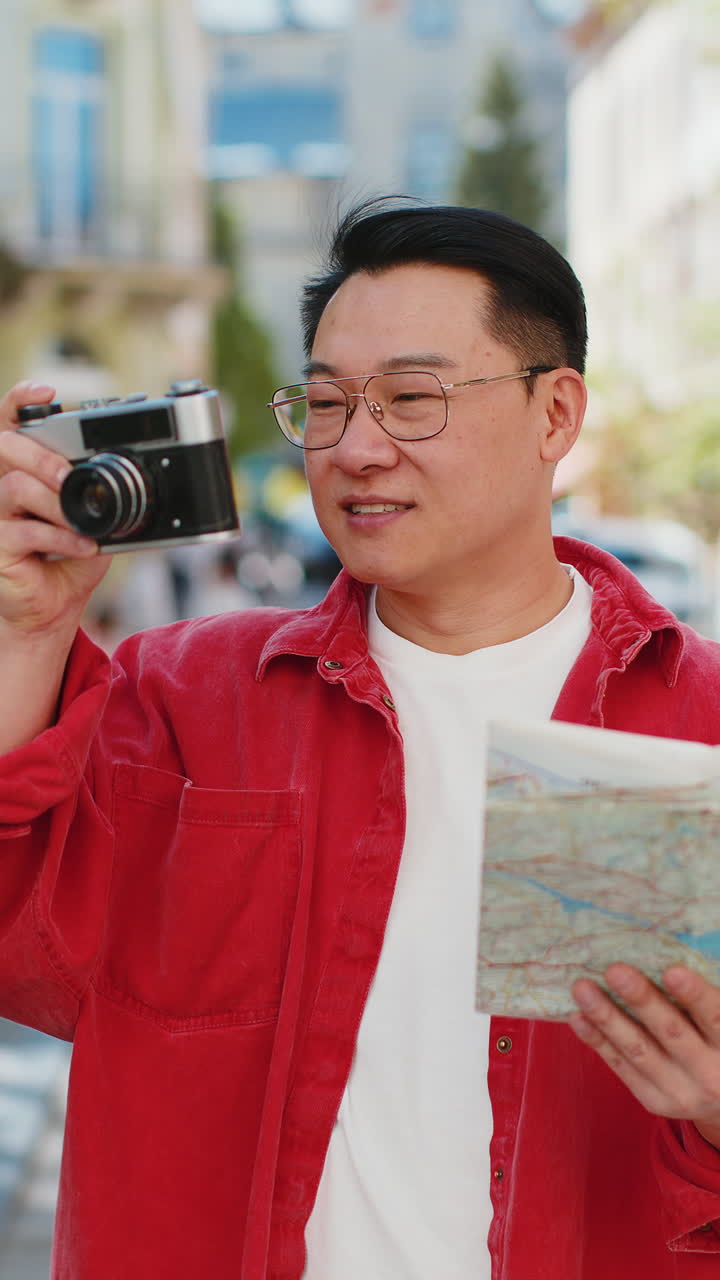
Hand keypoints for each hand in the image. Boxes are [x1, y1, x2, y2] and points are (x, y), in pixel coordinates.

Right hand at [0, 381, 108, 633]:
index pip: (10, 424)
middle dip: (43, 457)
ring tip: (84, 522)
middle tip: (70, 475)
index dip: (20, 401)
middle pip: (6, 446)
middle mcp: (2, 486)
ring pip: (15, 486)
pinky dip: (61, 537)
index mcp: (23, 471)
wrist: (55, 610)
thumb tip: (132, 471)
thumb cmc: (70, 560)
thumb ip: (100, 494)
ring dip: (56, 503)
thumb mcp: (94, 520)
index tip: (47, 392)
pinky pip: (23, 530)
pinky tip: (84, 546)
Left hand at [570, 963, 719, 1147]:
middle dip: (641, 999)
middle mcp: (709, 1073)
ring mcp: (680, 1092)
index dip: (694, 995)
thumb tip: (667, 950)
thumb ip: (705, 1001)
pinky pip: (621, 1067)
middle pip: (671, 1032)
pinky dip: (598, 1041)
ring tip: (583, 989)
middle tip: (614, 970)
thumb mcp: (719, 1023)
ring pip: (638, 1050)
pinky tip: (578, 1017)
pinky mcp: (654, 1100)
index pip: (715, 1018)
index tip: (671, 971)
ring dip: (607, 1017)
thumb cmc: (718, 1042)